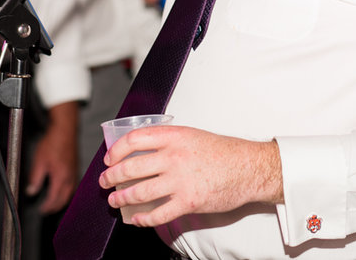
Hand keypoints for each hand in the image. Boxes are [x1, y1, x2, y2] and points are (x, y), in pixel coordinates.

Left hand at [25, 121, 80, 213]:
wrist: (65, 131)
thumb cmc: (53, 143)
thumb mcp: (39, 161)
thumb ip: (35, 179)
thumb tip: (31, 192)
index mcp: (61, 178)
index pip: (54, 199)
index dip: (47, 207)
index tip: (41, 210)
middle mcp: (70, 178)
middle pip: (64, 199)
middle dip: (55, 207)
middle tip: (47, 210)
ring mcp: (74, 174)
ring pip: (69, 193)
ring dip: (61, 201)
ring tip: (53, 204)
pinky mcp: (75, 169)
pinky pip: (72, 186)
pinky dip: (66, 193)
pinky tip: (62, 191)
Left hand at [96, 126, 281, 227]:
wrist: (249, 168)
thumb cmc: (222, 152)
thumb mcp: (191, 135)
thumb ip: (167, 141)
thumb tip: (141, 151)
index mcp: (173, 137)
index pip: (133, 140)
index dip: (116, 151)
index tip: (109, 159)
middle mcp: (173, 157)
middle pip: (131, 168)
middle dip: (112, 177)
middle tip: (105, 182)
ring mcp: (180, 181)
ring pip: (140, 192)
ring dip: (122, 198)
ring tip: (115, 200)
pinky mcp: (189, 202)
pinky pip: (159, 214)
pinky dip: (144, 219)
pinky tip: (136, 219)